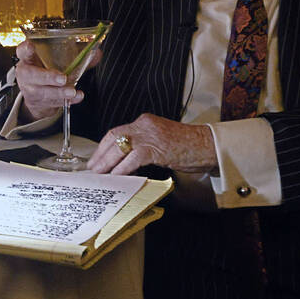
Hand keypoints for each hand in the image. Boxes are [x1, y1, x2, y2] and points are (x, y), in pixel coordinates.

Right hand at [14, 38, 100, 121]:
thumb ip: (76, 55)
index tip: (31, 46)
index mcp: (28, 59)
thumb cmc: (48, 72)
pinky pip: (52, 103)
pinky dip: (65, 101)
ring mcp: (31, 90)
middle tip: (62, 78)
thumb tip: (97, 53)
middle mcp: (26, 74)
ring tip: (72, 91)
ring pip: (42, 92)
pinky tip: (76, 97)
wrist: (38, 97)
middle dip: (47, 77)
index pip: (22, 51)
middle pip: (31, 75)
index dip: (25, 49)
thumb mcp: (56, 61)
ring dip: (58, 92)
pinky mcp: (39, 103)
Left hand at [87, 113, 216, 175]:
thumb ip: (143, 146)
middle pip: (114, 137)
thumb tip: (125, 160)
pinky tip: (117, 177)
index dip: (103, 146)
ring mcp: (149, 134)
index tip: (96, 158)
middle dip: (100, 155)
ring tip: (100, 175)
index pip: (116, 132)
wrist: (207, 145)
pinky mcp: (156, 147)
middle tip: (92, 169)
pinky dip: (122, 169)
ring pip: (119, 147)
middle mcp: (144, 124)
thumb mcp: (161, 141)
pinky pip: (132, 158)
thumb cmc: (188, 146)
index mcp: (145, 121)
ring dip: (107, 163)